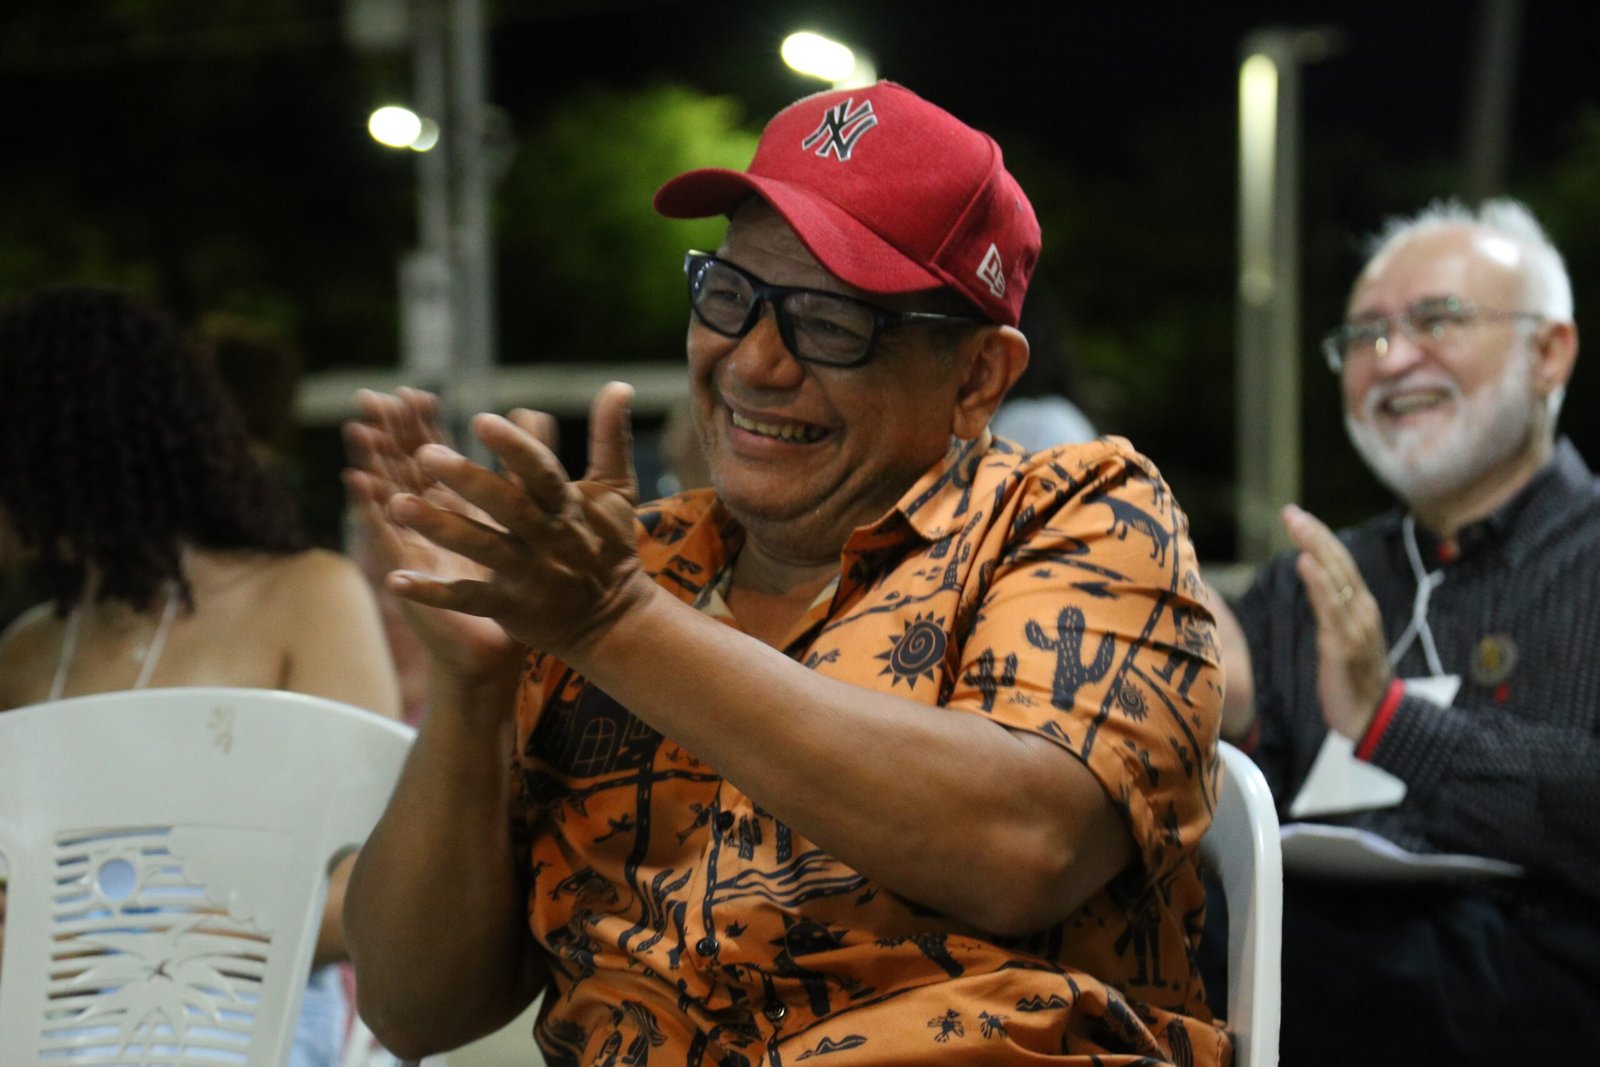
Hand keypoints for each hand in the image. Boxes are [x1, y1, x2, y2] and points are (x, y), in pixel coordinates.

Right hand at [343, 387, 542, 682]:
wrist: (505, 651)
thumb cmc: (519, 587)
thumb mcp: (528, 519)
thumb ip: (531, 465)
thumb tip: (533, 414)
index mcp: (456, 511)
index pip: (432, 460)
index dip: (421, 427)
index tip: (414, 392)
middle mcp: (429, 527)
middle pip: (403, 470)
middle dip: (388, 434)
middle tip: (374, 397)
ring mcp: (415, 552)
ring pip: (388, 499)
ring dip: (371, 463)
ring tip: (359, 429)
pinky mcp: (411, 578)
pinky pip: (386, 541)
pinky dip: (370, 511)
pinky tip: (357, 484)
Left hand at [381, 381, 657, 663]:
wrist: (613, 620)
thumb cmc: (608, 545)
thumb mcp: (616, 490)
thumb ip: (610, 437)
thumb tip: (620, 384)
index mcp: (568, 506)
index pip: (542, 472)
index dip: (515, 448)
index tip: (482, 420)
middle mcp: (548, 538)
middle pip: (507, 507)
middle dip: (469, 481)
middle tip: (426, 454)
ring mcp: (529, 574)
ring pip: (483, 547)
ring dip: (441, 527)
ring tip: (397, 504)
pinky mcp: (511, 608)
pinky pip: (469, 599)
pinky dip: (434, 593)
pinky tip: (396, 581)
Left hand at [1282, 503, 1390, 739]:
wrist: (1372, 718)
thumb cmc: (1353, 679)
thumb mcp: (1341, 637)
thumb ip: (1331, 611)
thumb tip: (1314, 586)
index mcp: (1360, 607)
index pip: (1339, 563)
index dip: (1319, 538)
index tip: (1298, 517)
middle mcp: (1361, 610)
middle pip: (1337, 562)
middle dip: (1313, 534)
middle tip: (1290, 511)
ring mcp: (1355, 626)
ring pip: (1335, 577)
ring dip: (1313, 548)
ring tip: (1296, 524)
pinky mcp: (1344, 645)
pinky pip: (1330, 608)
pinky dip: (1318, 583)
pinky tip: (1304, 563)